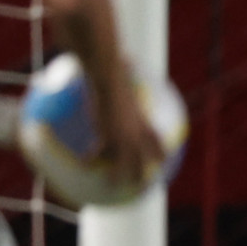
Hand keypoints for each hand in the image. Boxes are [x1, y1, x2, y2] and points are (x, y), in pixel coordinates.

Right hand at [93, 68, 166, 189]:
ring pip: (125, 164)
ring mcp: (124, 136)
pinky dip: (91, 157)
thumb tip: (127, 59)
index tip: (163, 160)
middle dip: (144, 172)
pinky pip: (100, 153)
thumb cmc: (116, 71)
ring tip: (112, 186)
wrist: (110, 77)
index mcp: (142, 119)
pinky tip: (84, 162)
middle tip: (143, 184)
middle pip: (146, 157)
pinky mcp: (109, 136)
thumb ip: (128, 73)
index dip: (160, 150)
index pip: (156, 139)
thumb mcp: (125, 74)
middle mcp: (136, 131)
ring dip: (119, 176)